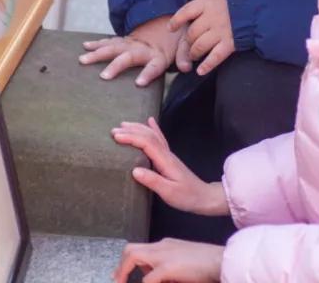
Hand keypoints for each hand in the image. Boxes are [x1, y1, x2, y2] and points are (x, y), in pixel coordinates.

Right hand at [80, 16, 190, 86]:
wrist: (164, 21)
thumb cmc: (175, 38)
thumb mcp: (184, 45)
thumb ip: (184, 55)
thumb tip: (186, 67)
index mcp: (159, 54)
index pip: (154, 65)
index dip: (147, 73)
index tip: (139, 83)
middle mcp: (142, 49)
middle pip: (128, 57)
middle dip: (115, 66)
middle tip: (103, 76)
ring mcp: (131, 44)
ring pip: (113, 48)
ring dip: (98, 53)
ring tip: (83, 59)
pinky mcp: (123, 42)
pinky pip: (109, 42)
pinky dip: (97, 44)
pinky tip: (85, 47)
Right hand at [112, 117, 227, 215]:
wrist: (204, 197)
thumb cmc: (187, 196)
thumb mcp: (169, 192)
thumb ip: (153, 181)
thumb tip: (134, 170)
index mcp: (165, 160)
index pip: (147, 143)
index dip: (131, 138)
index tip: (116, 137)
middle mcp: (166, 154)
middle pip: (148, 136)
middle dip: (131, 131)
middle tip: (113, 130)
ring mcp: (168, 154)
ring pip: (153, 135)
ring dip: (138, 128)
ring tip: (123, 124)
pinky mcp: (169, 158)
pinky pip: (160, 138)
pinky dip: (154, 128)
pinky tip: (150, 120)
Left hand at [114, 239, 223, 282]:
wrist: (224, 260)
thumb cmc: (209, 265)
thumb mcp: (185, 266)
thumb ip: (170, 271)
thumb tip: (154, 278)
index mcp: (166, 245)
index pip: (141, 250)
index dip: (129, 263)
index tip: (122, 275)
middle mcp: (162, 246)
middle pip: (131, 249)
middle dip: (120, 266)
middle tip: (117, 280)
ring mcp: (164, 255)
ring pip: (133, 256)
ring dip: (124, 273)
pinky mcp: (168, 267)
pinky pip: (147, 279)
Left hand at [170, 0, 234, 75]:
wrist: (257, 5)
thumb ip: (202, 3)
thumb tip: (189, 13)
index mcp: (205, 3)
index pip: (184, 13)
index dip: (176, 21)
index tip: (171, 28)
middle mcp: (210, 18)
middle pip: (192, 33)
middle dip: (188, 42)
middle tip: (189, 46)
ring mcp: (220, 31)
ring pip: (199, 46)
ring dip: (194, 53)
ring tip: (194, 56)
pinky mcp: (230, 43)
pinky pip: (215, 57)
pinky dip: (207, 65)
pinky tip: (200, 71)